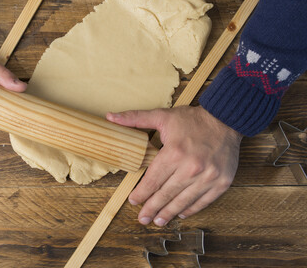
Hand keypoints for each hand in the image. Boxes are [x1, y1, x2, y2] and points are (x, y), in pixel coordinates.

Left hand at [106, 106, 241, 226]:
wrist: (226, 120)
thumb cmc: (192, 119)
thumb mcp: (162, 115)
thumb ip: (135, 118)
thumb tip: (109, 117)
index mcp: (174, 152)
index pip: (152, 180)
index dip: (141, 193)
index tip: (133, 201)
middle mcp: (191, 167)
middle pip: (166, 194)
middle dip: (151, 208)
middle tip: (142, 219)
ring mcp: (208, 177)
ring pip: (183, 201)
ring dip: (169, 213)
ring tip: (158, 220)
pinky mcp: (222, 182)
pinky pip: (203, 201)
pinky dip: (191, 209)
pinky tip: (180, 213)